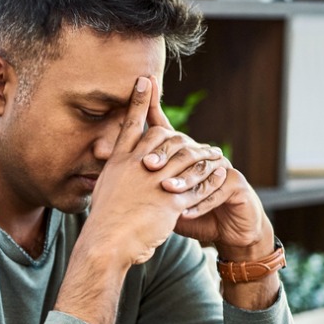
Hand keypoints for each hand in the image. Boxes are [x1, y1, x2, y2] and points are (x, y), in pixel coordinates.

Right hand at [81, 76, 229, 267]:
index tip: (146, 80)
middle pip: (163, 137)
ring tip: (215, 153)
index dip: (139, 101)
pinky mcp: (170, 199)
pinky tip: (220, 173)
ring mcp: (154, 180)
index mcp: (119, 161)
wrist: (107, 243)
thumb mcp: (103, 189)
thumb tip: (113, 168)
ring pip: (185, 158)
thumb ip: (114, 175)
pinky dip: (209, 177)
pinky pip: (195, 184)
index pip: (131, 124)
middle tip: (196, 137)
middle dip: (180, 133)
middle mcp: (137, 164)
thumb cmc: (103, 222)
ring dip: (203, 153)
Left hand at [140, 79, 273, 260]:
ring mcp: (221, 166)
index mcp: (181, 154)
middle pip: (182, 146)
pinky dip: (201, 201)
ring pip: (200, 167)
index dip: (151, 107)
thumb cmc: (187, 213)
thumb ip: (139, 178)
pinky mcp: (237, 183)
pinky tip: (186, 211)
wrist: (225, 232)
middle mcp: (202, 154)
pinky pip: (219, 189)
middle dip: (164, 154)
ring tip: (166, 189)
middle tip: (147, 165)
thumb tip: (106, 159)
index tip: (141, 88)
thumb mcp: (159, 197)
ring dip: (182, 180)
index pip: (163, 128)